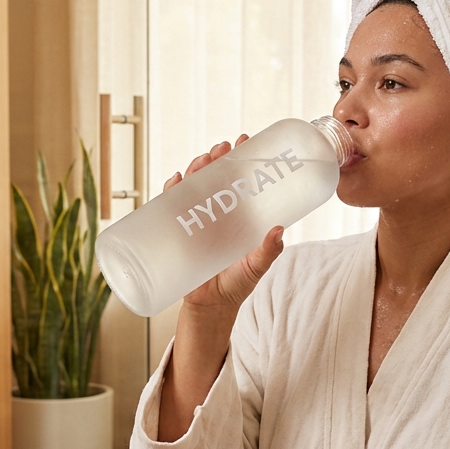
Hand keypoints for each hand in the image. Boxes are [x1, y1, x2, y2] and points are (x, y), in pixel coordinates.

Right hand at [164, 135, 284, 312]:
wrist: (210, 307)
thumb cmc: (236, 286)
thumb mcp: (256, 266)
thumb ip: (268, 251)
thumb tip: (279, 230)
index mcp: (238, 215)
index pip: (239, 179)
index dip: (241, 158)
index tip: (245, 141)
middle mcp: (217, 213)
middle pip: (215, 177)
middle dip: (217, 159)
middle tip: (222, 149)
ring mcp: (196, 220)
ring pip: (194, 186)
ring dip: (196, 169)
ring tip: (202, 160)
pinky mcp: (178, 231)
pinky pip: (170, 206)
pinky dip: (170, 191)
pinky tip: (175, 181)